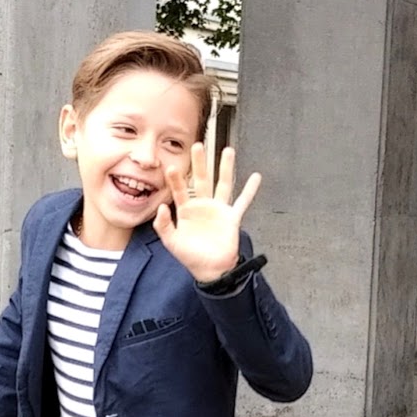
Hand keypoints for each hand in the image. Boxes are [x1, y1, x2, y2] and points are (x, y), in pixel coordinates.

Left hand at [153, 143, 260, 282]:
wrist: (211, 270)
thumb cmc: (191, 258)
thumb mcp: (171, 243)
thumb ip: (163, 226)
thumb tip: (161, 208)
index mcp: (187, 211)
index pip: (180, 190)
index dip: (176, 180)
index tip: (171, 167)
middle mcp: (203, 206)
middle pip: (202, 179)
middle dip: (200, 163)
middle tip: (198, 146)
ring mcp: (218, 210)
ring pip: (223, 184)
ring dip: (225, 168)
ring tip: (227, 150)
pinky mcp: (232, 217)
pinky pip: (242, 201)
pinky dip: (250, 190)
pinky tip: (255, 177)